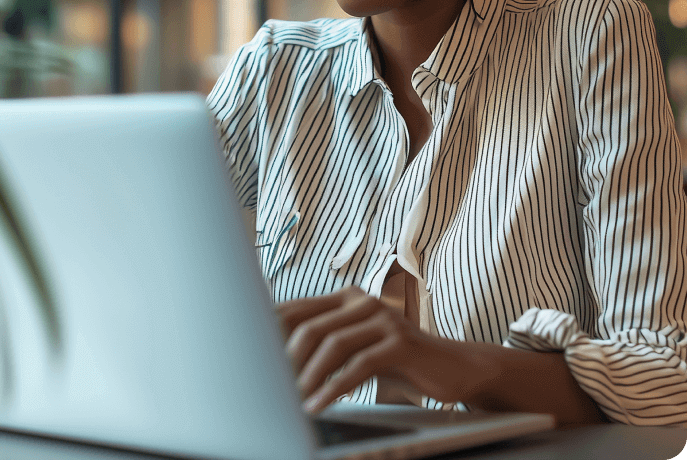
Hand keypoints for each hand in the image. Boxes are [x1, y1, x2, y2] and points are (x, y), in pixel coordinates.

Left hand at [275, 285, 478, 413]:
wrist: (452, 366)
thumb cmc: (397, 360)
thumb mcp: (358, 347)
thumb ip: (327, 345)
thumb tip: (279, 363)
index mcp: (346, 298)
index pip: (298, 309)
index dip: (271, 331)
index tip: (249, 356)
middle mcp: (362, 301)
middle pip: (310, 325)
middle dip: (285, 358)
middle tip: (268, 386)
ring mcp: (382, 318)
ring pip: (332, 343)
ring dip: (307, 376)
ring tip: (291, 400)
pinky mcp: (400, 341)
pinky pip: (358, 364)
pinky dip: (334, 387)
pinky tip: (320, 405)